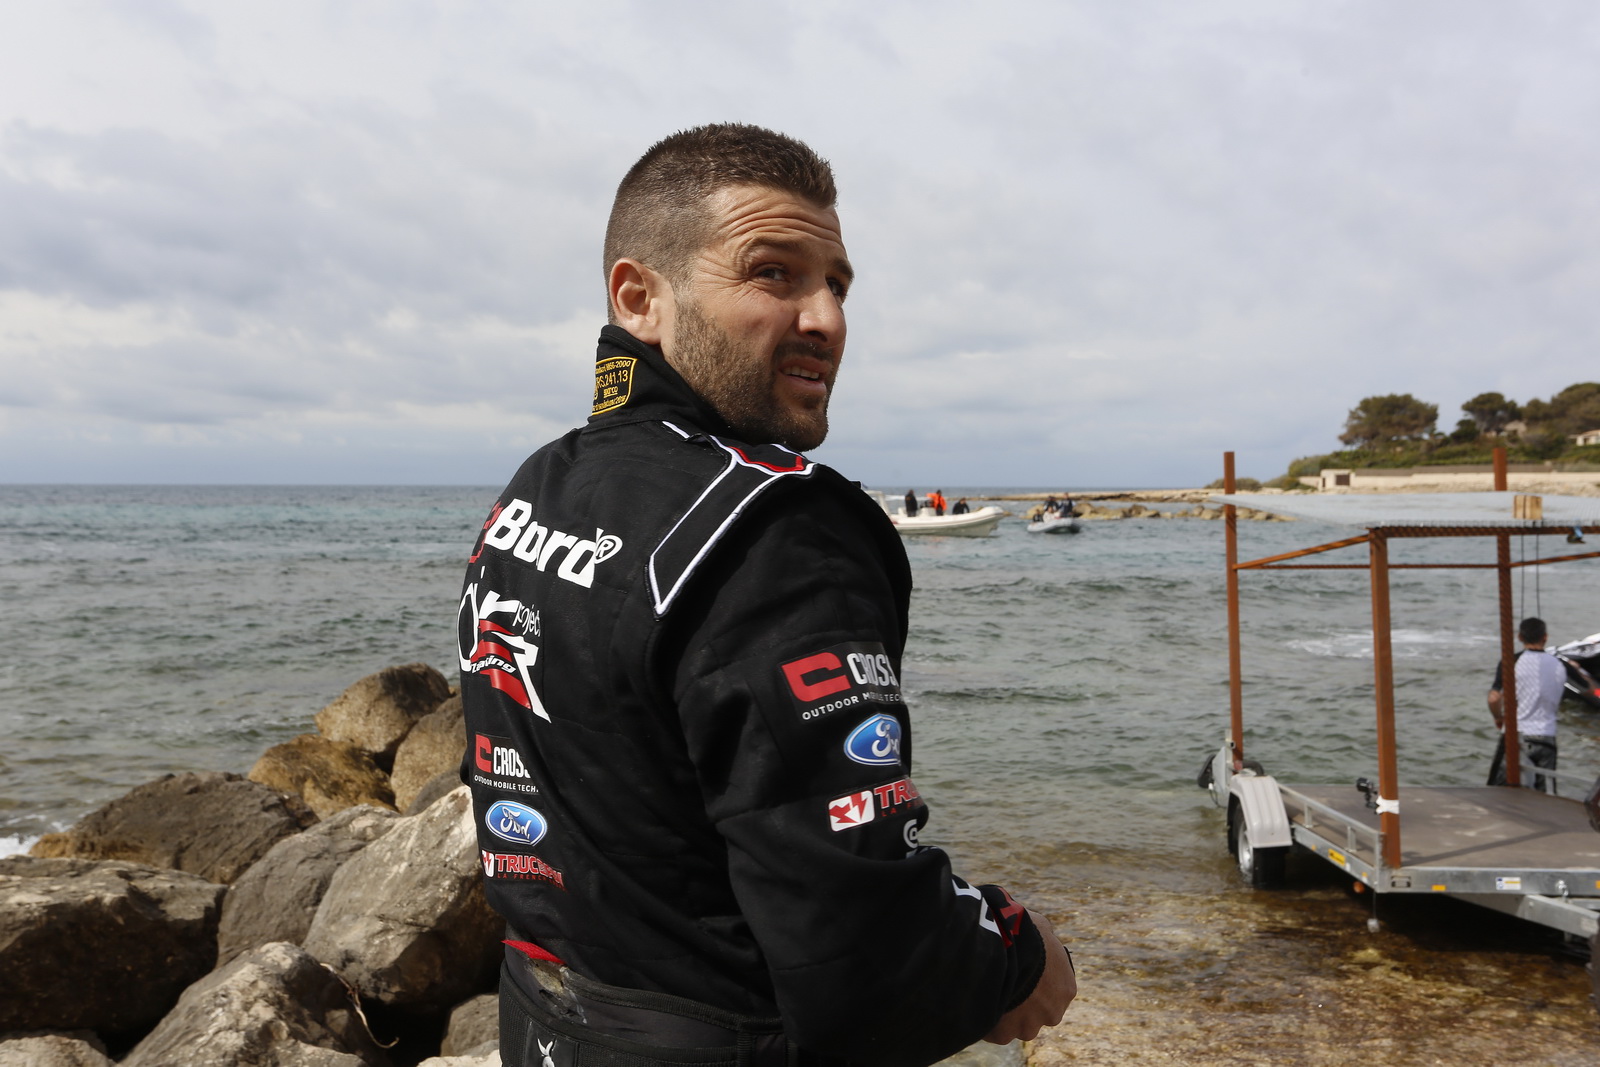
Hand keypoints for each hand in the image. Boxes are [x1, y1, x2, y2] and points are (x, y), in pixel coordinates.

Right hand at [984, 911, 1075, 1044]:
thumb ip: (1045, 936)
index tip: (1020, 974)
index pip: (1052, 992)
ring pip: (1014, 1025)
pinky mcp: (1004, 1035)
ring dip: (1003, 1013)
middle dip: (1021, 1004)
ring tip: (986, 991)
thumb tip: (1044, 931)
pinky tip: (975, 999)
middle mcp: (1052, 1013)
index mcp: (1066, 989)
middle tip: (1002, 984)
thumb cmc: (1024, 933)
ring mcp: (1028, 1027)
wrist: (1002, 950)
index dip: (1034, 983)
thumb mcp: (1041, 927)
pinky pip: (992, 1030)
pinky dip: (984, 1019)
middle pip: (1035, 1013)